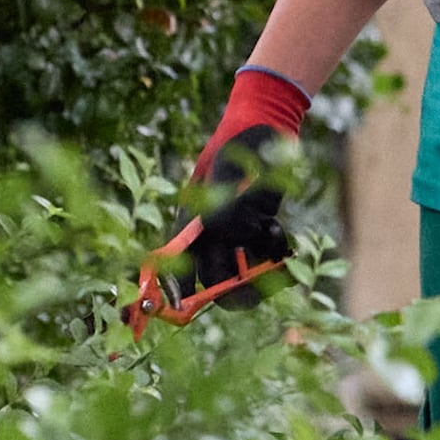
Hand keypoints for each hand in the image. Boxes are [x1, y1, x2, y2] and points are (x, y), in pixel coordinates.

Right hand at [135, 64, 316, 323]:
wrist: (264, 123)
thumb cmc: (238, 146)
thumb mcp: (226, 176)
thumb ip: (223, 216)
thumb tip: (224, 249)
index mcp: (188, 226)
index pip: (167, 269)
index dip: (161, 296)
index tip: (162, 316)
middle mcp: (208, 236)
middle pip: (210, 284)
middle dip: (231, 291)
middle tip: (252, 285)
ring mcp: (235, 235)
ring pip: (242, 275)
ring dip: (260, 270)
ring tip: (271, 240)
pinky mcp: (259, 230)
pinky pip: (266, 257)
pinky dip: (276, 251)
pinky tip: (278, 229)